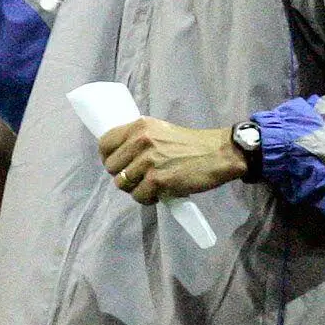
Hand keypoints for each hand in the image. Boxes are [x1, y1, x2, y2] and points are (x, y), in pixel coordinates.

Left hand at [99, 119, 245, 204]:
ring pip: (123, 184)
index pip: (105, 143)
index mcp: (140, 126)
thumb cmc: (190, 144)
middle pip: (112, 167)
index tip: (119, 164)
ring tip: (153, 184)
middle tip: (141, 177)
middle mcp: (141, 141)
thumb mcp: (161, 131)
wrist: (219, 154)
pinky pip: (139, 196)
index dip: (108, 157)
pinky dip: (148, 198)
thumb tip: (119, 156)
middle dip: (124, 176)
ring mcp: (149, 161)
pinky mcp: (158, 180)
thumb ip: (139, 139)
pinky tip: (161, 192)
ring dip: (137, 188)